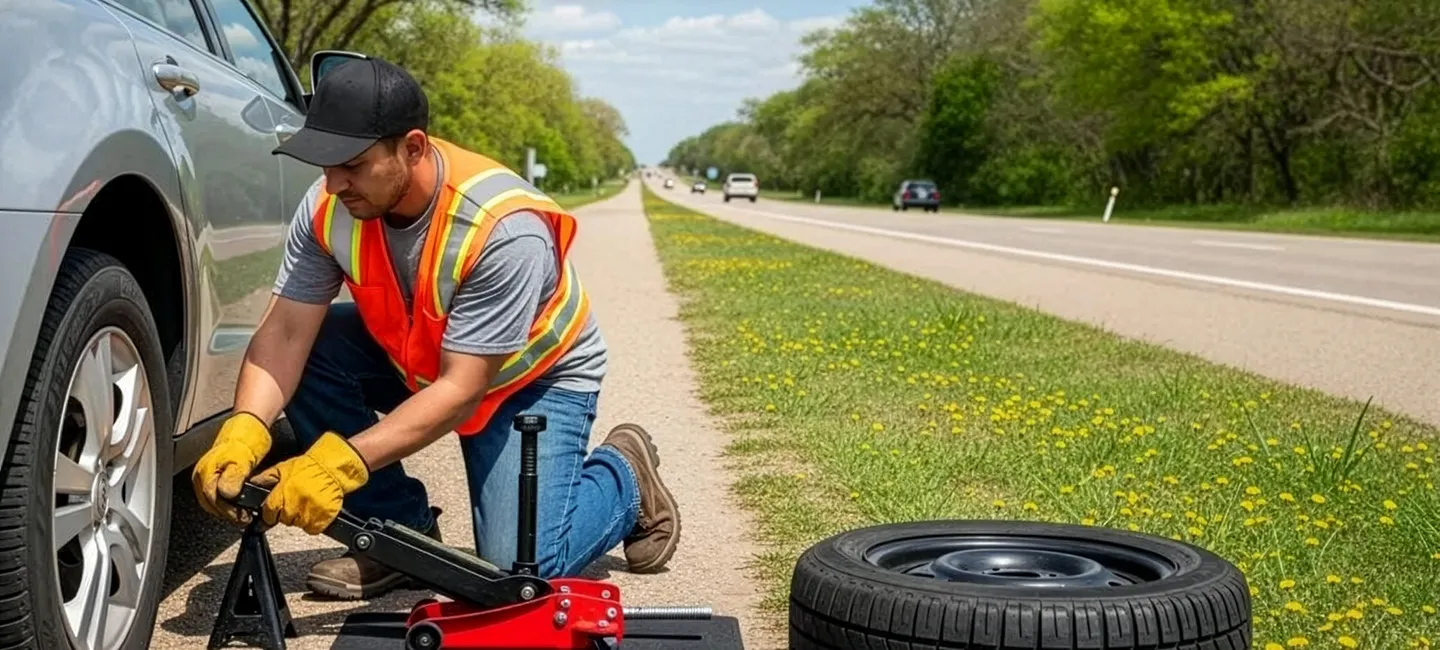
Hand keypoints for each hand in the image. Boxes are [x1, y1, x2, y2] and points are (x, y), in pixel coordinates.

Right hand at [192, 412, 271, 524]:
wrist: (250, 424)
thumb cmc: (246, 438)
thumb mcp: (242, 460)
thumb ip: (233, 478)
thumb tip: (227, 494)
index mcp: (206, 471)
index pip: (213, 500)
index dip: (228, 511)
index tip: (241, 517)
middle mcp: (203, 474)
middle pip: (211, 503)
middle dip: (227, 513)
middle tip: (243, 519)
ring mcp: (208, 474)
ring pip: (213, 499)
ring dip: (227, 509)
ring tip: (242, 514)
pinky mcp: (216, 473)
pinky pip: (218, 493)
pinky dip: (228, 501)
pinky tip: (238, 503)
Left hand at [252, 432, 369, 534]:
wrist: (332, 468)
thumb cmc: (308, 467)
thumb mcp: (282, 468)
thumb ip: (266, 478)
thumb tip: (251, 484)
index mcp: (281, 495)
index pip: (269, 514)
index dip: (272, 512)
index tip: (275, 510)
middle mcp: (293, 507)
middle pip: (284, 521)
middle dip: (287, 513)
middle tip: (296, 501)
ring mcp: (309, 514)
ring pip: (299, 525)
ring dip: (301, 518)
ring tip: (307, 503)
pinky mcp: (323, 519)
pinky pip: (314, 528)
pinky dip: (314, 522)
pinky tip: (316, 510)